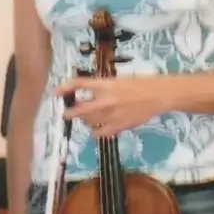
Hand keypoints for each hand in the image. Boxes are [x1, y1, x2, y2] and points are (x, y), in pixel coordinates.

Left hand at [55, 74, 174, 140]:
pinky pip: (99, 133)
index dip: (64, 88)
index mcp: (105, 84)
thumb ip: (103, 88)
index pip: (79, 84)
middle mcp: (105, 99)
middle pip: (79, 109)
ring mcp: (111, 114)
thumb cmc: (140, 84)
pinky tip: (95, 131)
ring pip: (88, 121)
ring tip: (85, 119)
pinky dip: (94, 132)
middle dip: (70, 112)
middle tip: (66, 114)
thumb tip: (87, 96)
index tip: (55, 93)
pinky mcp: (118, 125)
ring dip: (84, 120)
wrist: (158, 95)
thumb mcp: (118, 80)